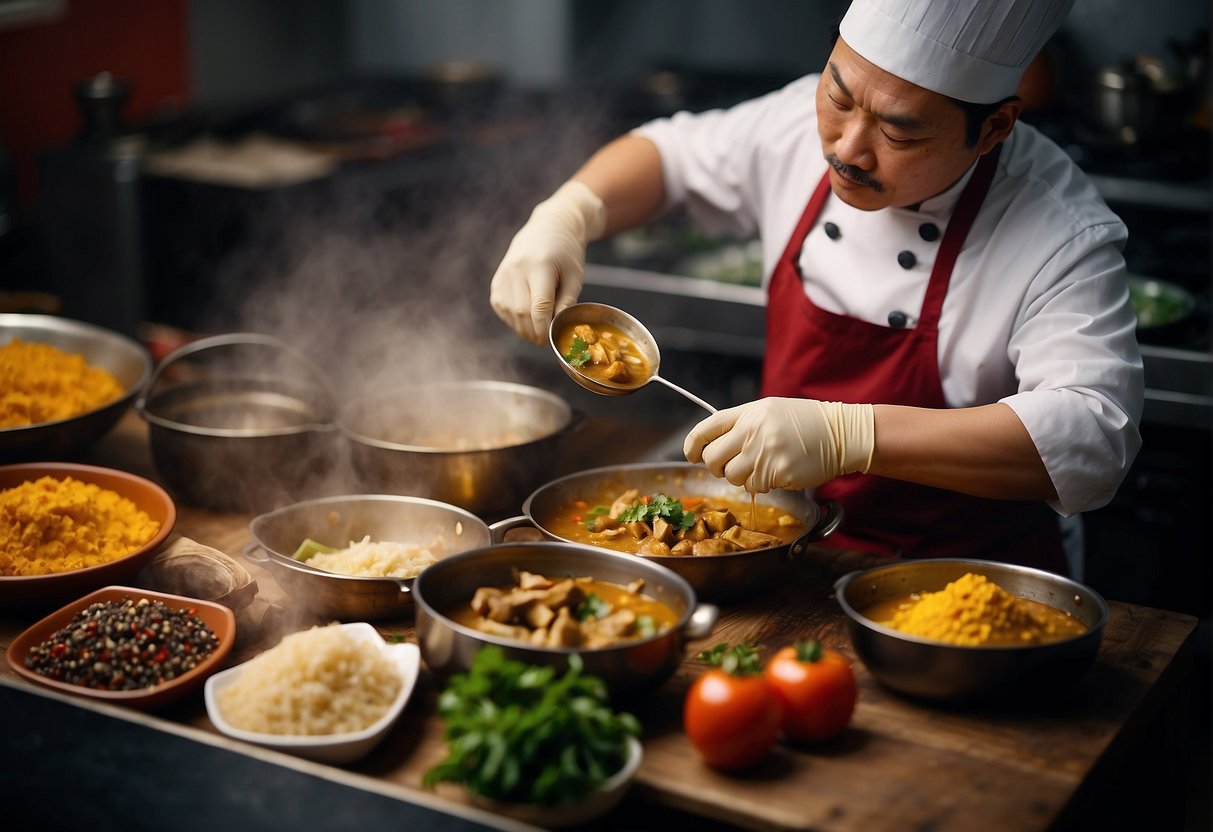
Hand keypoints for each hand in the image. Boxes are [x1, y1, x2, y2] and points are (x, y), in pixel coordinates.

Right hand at [489, 180, 606, 343]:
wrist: (548, 228)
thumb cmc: (566, 254)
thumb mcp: (575, 276)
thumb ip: (567, 302)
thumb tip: (556, 329)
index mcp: (540, 265)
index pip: (539, 305)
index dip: (543, 328)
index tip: (549, 341)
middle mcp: (517, 269)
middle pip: (522, 312)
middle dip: (533, 331)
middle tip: (543, 340)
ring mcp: (503, 274)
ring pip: (509, 313)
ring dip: (522, 328)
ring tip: (536, 331)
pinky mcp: (496, 281)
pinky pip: (501, 308)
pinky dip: (512, 319)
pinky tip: (525, 319)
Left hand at [684, 398, 874, 492]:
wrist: (840, 433)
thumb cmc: (804, 423)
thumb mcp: (769, 411)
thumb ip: (741, 424)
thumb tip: (712, 446)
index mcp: (748, 413)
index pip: (706, 429)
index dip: (692, 444)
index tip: (691, 454)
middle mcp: (752, 431)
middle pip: (712, 459)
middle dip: (716, 467)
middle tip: (730, 466)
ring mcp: (764, 453)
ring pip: (732, 477)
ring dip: (742, 477)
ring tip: (761, 466)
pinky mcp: (777, 473)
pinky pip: (754, 487)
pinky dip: (762, 484)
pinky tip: (777, 472)